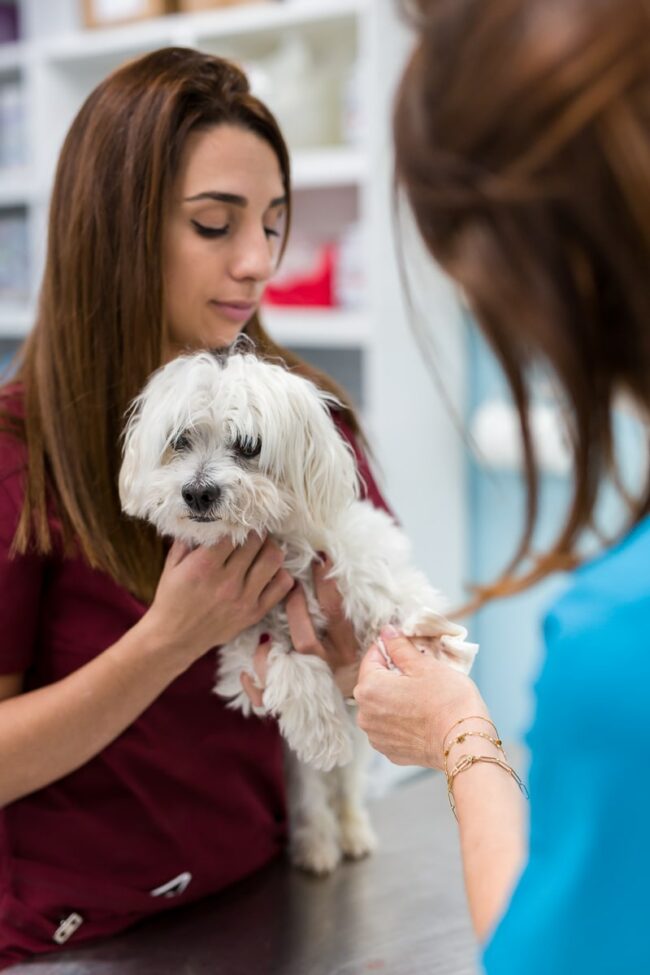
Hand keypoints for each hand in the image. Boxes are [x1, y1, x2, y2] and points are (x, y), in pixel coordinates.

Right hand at [146, 534, 293, 667]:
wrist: (174, 638)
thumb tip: (204, 518)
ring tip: (263, 546)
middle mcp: (227, 581)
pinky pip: (282, 585)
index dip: (236, 524)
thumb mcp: (172, 565)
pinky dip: (280, 573)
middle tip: (251, 531)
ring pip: (273, 559)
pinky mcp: (255, 612)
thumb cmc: (171, 599)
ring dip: (270, 547)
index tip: (236, 522)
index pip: (233, 532)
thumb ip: (187, 540)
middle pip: (255, 542)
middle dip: (254, 532)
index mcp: (204, 565)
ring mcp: (244, 598)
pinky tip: (269, 570)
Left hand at [241, 554, 359, 705]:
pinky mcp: (292, 703)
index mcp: (346, 649)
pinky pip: (265, 698)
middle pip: (306, 641)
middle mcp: (327, 667)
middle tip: (290, 586)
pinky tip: (244, 671)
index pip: (336, 613)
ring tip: (264, 637)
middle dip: (295, 610)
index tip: (319, 558)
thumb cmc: (361, 661)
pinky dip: (253, 684)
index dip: (326, 584)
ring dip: (267, 653)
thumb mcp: (364, 638)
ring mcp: (308, 686)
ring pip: (282, 670)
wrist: (363, 702)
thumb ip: (349, 612)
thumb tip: (331, 569)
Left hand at [353, 626, 488, 768]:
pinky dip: (402, 718)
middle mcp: (365, 714)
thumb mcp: (424, 665)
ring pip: (382, 706)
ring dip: (397, 697)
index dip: (390, 649)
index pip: (371, 658)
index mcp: (369, 688)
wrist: (464, 743)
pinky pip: (391, 726)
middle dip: (394, 674)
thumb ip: (400, 647)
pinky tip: (422, 715)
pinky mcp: (390, 751)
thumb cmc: (446, 700)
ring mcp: (376, 736)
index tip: (406, 647)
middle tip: (420, 671)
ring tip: (423, 694)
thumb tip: (387, 633)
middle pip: (375, 683)